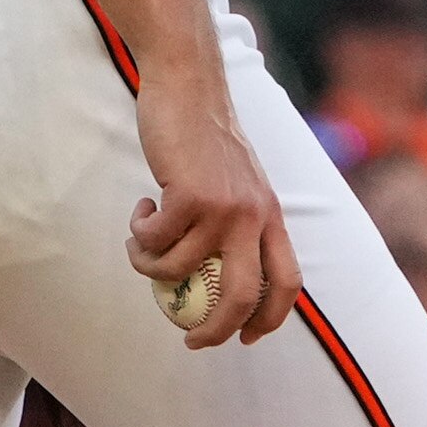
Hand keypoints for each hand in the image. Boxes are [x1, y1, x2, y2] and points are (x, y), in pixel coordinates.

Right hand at [128, 92, 296, 350]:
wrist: (188, 86)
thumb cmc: (204, 135)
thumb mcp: (235, 181)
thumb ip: (237, 219)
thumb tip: (217, 273)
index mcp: (271, 214)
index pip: (288, 281)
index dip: (271, 319)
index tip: (246, 337)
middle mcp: (254, 215)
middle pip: (242, 296)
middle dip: (216, 330)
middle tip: (191, 340)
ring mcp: (223, 207)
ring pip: (179, 270)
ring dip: (149, 266)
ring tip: (140, 243)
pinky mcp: (189, 196)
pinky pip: (154, 241)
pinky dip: (139, 234)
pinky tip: (141, 207)